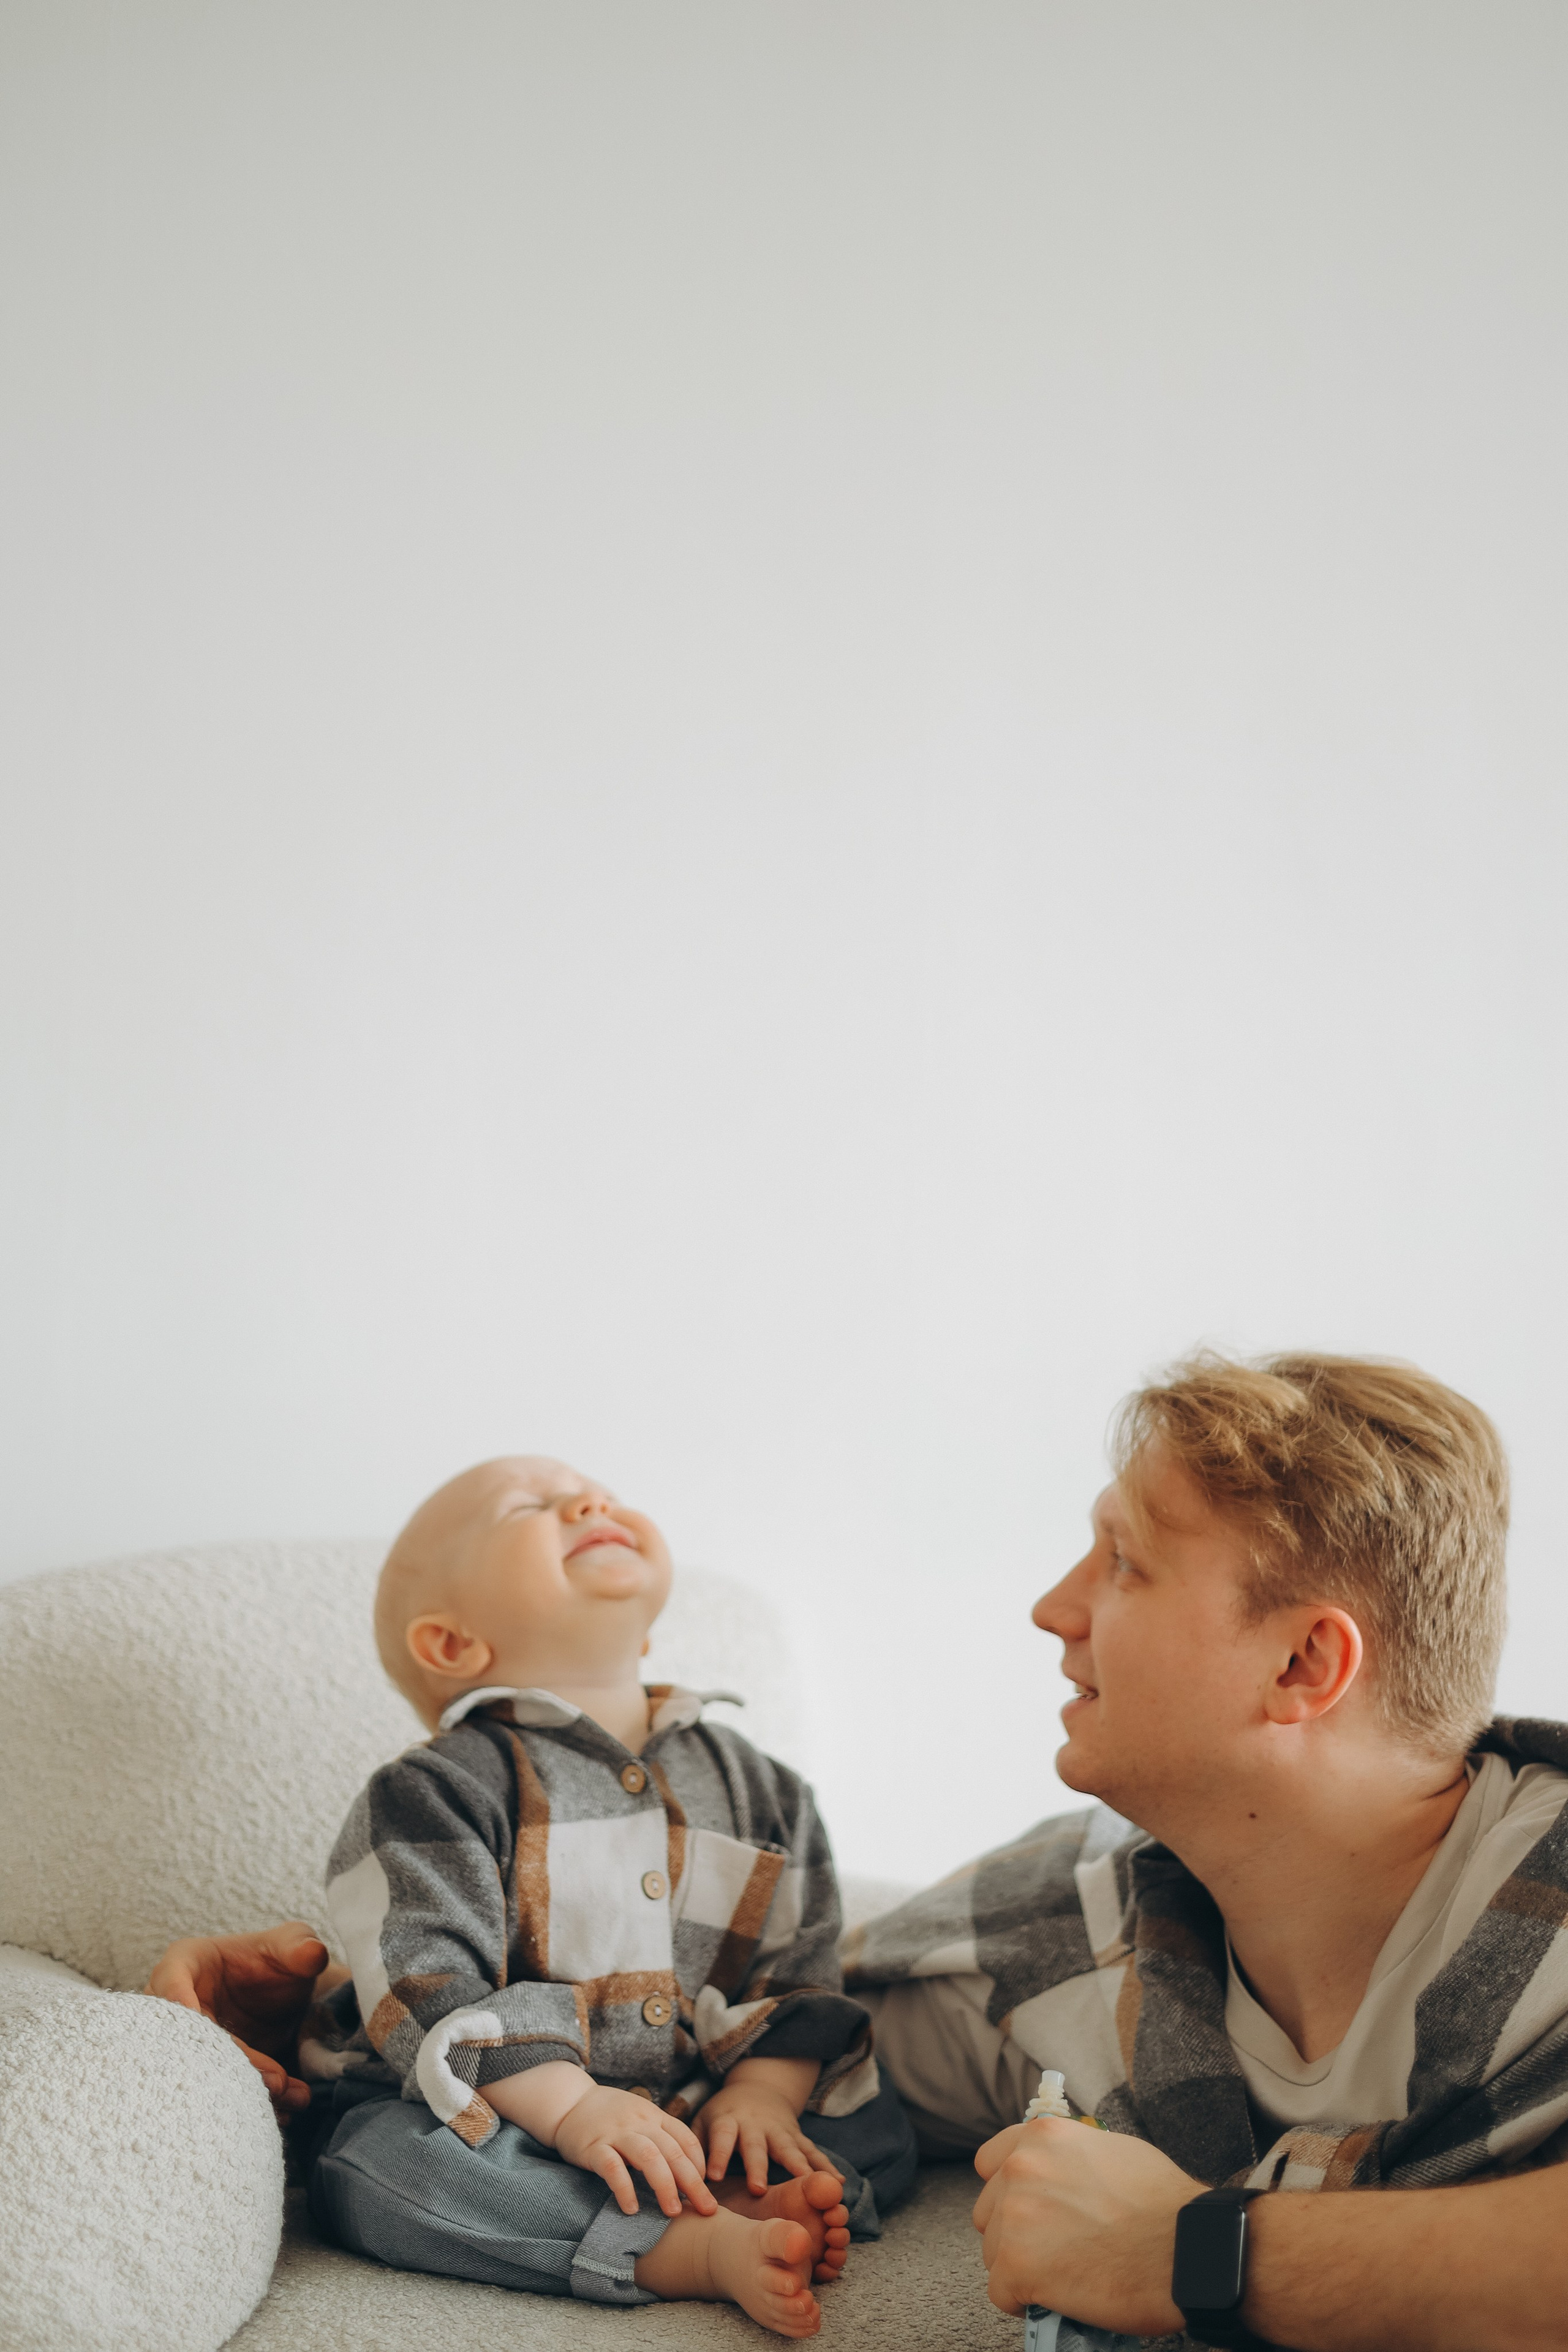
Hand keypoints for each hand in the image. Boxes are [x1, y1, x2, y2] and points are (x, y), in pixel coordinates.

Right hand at [144, 1922, 333, 2116]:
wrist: (279, 1996)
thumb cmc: (274, 1959)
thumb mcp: (291, 1945)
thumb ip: (300, 1946)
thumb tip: (313, 1953)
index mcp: (183, 1964)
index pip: (172, 1985)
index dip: (186, 2009)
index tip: (212, 2036)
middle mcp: (171, 2007)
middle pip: (188, 2040)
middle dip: (232, 2064)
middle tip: (276, 2081)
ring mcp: (181, 2044)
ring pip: (200, 2073)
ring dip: (242, 2090)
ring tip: (288, 2095)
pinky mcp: (199, 2073)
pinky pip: (212, 2092)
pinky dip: (244, 2105)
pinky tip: (282, 2111)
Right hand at [555, 2085, 719, 2219]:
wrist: (569, 2100)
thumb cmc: (609, 2116)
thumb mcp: (639, 2117)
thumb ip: (660, 2136)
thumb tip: (686, 2171)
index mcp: (653, 2116)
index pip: (686, 2138)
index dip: (699, 2164)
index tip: (705, 2188)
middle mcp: (639, 2122)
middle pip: (673, 2152)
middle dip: (693, 2183)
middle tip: (707, 2210)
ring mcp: (616, 2133)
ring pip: (648, 2157)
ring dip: (664, 2185)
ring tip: (672, 2213)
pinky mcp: (593, 2146)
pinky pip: (612, 2167)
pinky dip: (624, 2188)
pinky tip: (631, 2208)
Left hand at [699, 2057, 842, 2195]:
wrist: (758, 2088)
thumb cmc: (723, 2114)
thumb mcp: (703, 2121)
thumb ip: (692, 2145)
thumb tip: (677, 2176)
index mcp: (729, 2120)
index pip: (722, 2136)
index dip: (718, 2155)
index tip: (714, 2178)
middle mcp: (755, 2124)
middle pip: (756, 2145)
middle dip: (757, 2166)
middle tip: (757, 2189)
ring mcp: (779, 2130)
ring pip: (789, 2149)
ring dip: (798, 2167)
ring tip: (809, 2185)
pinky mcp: (797, 2136)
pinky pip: (813, 2153)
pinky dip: (826, 2167)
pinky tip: (838, 2184)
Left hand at [972, 2116, 1198, 2334]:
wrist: (1187, 2245)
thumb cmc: (1162, 2202)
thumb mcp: (1110, 2150)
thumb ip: (1069, 2157)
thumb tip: (1057, 2177)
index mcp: (1042, 2136)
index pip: (990, 2162)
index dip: (1008, 2190)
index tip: (1029, 2211)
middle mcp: (1020, 2168)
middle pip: (990, 2211)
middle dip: (1015, 2232)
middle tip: (1052, 2250)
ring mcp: (1016, 2216)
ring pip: (994, 2253)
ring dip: (1020, 2267)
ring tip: (1061, 2276)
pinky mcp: (1018, 2266)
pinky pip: (1000, 2292)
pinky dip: (1023, 2302)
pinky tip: (1055, 2299)